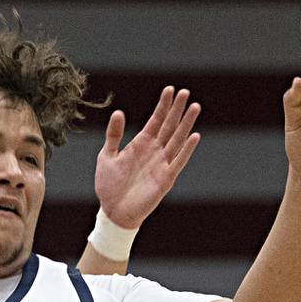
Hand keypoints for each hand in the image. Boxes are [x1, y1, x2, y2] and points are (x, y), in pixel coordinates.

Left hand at [96, 86, 201, 228]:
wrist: (113, 212)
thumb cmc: (109, 185)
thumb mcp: (106, 156)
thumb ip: (113, 135)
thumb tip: (119, 112)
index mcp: (141, 144)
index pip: (156, 120)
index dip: (163, 105)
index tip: (170, 89)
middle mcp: (154, 151)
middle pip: (169, 126)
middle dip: (177, 109)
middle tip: (185, 92)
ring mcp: (161, 164)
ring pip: (177, 139)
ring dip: (186, 124)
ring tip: (194, 107)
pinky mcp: (165, 178)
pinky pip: (178, 161)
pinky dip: (187, 149)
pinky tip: (194, 136)